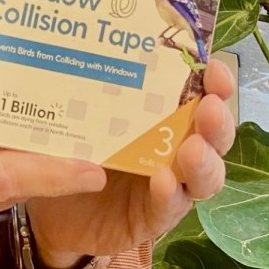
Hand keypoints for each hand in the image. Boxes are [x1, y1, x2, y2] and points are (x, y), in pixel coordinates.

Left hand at [24, 59, 236, 268]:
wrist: (52, 208)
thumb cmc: (75, 150)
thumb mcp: (82, 114)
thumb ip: (91, 91)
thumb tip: (89, 49)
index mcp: (165, 117)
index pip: (201, 96)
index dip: (214, 83)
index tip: (212, 66)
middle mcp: (176, 149)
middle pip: (214, 136)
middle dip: (217, 121)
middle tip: (209, 108)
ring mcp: (171, 187)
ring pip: (206, 176)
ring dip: (203, 161)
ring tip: (192, 150)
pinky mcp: (152, 219)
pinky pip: (170, 208)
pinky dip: (171, 195)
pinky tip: (164, 182)